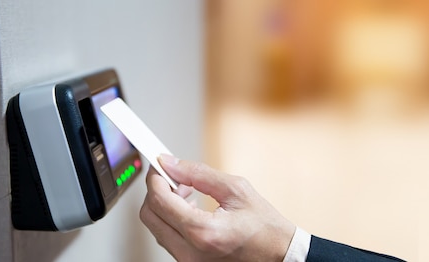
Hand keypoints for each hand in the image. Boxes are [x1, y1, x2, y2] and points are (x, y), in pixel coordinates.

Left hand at [140, 154, 295, 261]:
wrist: (278, 255)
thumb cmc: (266, 227)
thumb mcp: (237, 190)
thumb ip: (199, 174)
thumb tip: (172, 163)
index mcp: (203, 232)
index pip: (160, 200)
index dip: (156, 177)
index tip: (160, 165)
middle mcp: (190, 252)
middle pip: (150, 215)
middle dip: (157, 190)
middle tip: (174, 177)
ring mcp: (187, 261)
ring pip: (156, 227)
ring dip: (164, 205)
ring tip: (187, 193)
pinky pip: (167, 238)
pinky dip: (172, 219)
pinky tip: (190, 209)